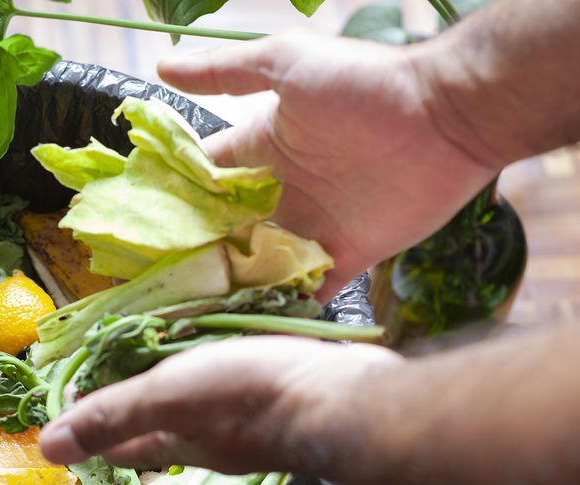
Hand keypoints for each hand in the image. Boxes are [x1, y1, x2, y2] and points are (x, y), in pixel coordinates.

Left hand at [38, 336, 401, 472]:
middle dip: (135, 401)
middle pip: (160, 426)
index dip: (92, 425)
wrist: (348, 398)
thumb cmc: (251, 396)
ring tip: (166, 344)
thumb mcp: (167, 397)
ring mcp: (252, 422)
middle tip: (116, 358)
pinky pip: (240, 382)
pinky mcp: (284, 396)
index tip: (72, 393)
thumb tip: (46, 448)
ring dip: (180, 381)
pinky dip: (222, 365)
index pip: (120, 445)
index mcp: (178, 444)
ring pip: (202, 405)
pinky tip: (228, 345)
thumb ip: (112, 416)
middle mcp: (212, 442)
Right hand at [158, 31, 498, 297]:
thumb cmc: (365, 84)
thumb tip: (160, 68)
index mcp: (259, 150)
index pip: (201, 181)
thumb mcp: (286, 63)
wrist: (448, 116)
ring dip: (227, 288)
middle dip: (190, 256)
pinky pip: (305, 290)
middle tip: (148, 287)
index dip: (168, 202)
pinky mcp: (345, 256)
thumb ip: (225, 72)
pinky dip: (280, 309)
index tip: (131, 231)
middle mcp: (279, 192)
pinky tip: (244, 327)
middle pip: (222, 232)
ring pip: (255, 266)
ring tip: (184, 317)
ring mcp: (310, 227)